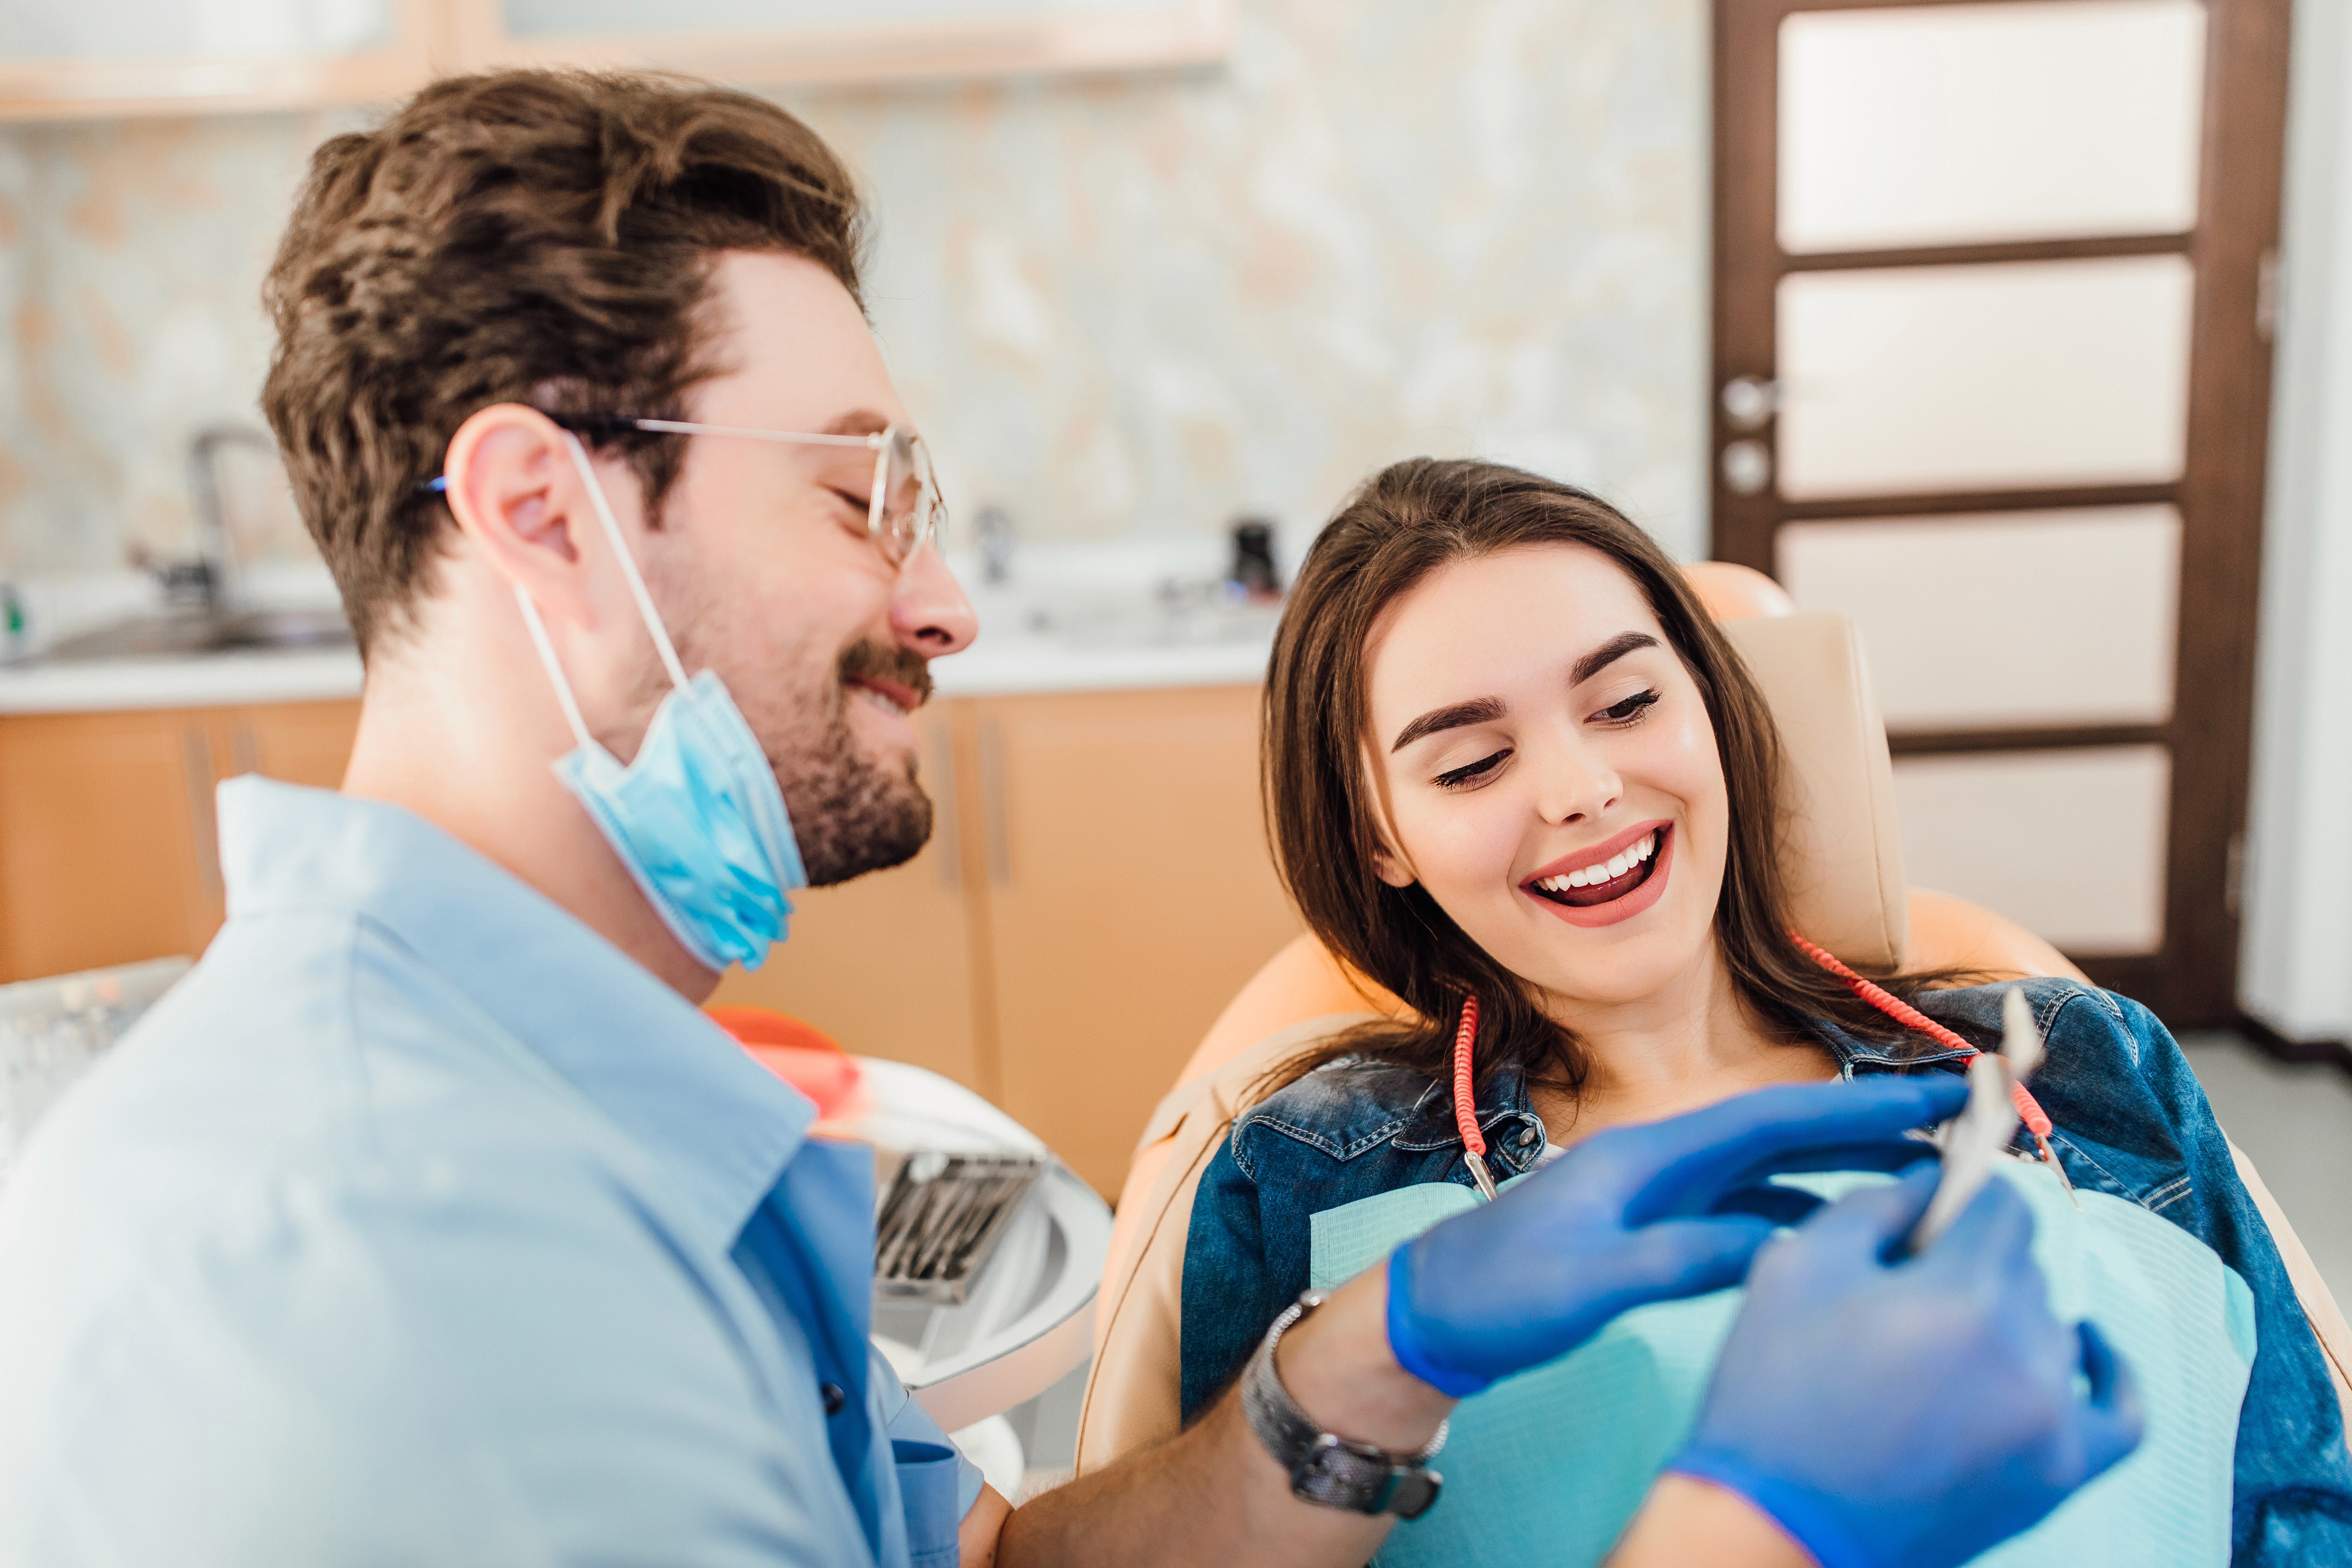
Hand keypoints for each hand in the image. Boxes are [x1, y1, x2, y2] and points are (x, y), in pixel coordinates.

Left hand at [1385, 1076, 1967, 1395]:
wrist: (1434, 1313)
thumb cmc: (1497, 1294)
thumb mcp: (1585, 1282)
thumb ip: (1675, 1260)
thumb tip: (1775, 1243)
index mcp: (1647, 1155)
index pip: (1771, 1117)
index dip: (1857, 1105)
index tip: (1930, 1095)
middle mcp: (1660, 1160)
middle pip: (1782, 1130)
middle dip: (1867, 1123)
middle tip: (1955, 1120)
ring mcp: (1659, 1191)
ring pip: (1770, 1166)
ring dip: (1841, 1163)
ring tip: (1919, 1171)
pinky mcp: (1654, 1225)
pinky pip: (1747, 1203)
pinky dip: (1800, 1206)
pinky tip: (1840, 1225)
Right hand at [1670, 1166, 2142, 1567]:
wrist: (1776, 1527)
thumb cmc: (1774, 1393)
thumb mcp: (1796, 1267)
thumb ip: (1873, 1204)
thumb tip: (1932, 1177)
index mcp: (1961, 1295)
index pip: (2004, 1204)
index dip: (1968, 1191)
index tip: (1939, 1200)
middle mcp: (2026, 1353)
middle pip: (2025, 1265)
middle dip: (1973, 1260)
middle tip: (1911, 1285)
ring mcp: (2053, 1422)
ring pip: (2054, 1326)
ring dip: (2009, 1315)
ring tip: (1943, 1340)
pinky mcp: (2060, 1475)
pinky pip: (2120, 1410)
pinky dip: (2106, 1368)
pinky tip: (2082, 1344)